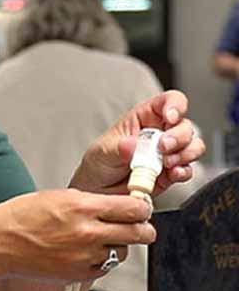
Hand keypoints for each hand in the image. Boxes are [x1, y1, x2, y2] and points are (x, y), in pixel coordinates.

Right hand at [0, 188, 154, 281]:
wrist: (2, 242)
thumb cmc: (25, 215)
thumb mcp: (60, 196)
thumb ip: (92, 201)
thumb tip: (117, 204)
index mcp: (83, 206)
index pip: (132, 208)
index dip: (141, 206)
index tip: (140, 206)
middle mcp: (88, 232)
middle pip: (139, 233)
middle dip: (142, 227)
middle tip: (138, 223)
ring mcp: (86, 256)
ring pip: (124, 251)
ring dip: (119, 243)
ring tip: (101, 235)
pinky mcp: (81, 274)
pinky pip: (106, 266)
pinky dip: (103, 258)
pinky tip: (87, 248)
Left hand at [69, 90, 205, 195]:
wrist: (98, 190)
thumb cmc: (99, 162)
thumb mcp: (103, 151)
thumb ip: (119, 148)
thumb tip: (134, 145)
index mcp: (143, 118)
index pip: (168, 101)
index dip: (175, 106)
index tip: (170, 118)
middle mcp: (159, 133)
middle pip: (184, 126)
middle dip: (179, 137)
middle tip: (162, 148)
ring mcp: (167, 154)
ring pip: (192, 146)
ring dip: (185, 154)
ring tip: (166, 163)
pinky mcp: (171, 174)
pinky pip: (188, 170)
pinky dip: (184, 172)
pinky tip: (171, 174)